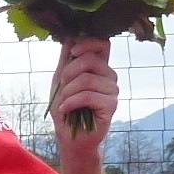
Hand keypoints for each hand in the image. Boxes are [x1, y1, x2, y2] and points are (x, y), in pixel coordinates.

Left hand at [51, 38, 118, 153]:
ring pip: (87, 79)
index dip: (88, 43)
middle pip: (92, 59)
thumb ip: (66, 59)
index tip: (73, 52)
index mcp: (99, 67)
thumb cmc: (65, 109)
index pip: (103, 44)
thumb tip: (70, 36)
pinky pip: (88, 96)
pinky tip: (66, 110)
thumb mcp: (60, 81)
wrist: (69, 137)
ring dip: (68, 92)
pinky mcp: (111, 105)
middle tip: (61, 88)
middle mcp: (109, 76)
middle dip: (69, 73)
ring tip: (63, 103)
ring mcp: (112, 90)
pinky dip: (71, 102)